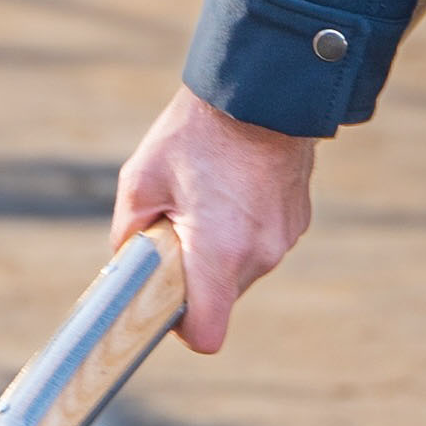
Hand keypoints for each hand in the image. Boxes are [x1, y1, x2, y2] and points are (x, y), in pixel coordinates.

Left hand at [110, 86, 314, 354]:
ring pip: (241, 271)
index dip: (183, 327)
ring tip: (206, 200)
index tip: (167, 302)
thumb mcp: (140, 180)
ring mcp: (284, 239)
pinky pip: (262, 244)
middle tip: (177, 229)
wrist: (261, 91)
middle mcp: (259, 254)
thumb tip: (127, 264)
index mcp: (218, 251)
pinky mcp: (297, 222)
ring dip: (219, 252)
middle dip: (196, 277)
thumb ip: (128, 233)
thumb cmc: (195, 134)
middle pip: (221, 299)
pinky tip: (231, 189)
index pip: (206, 334)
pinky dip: (243, 231)